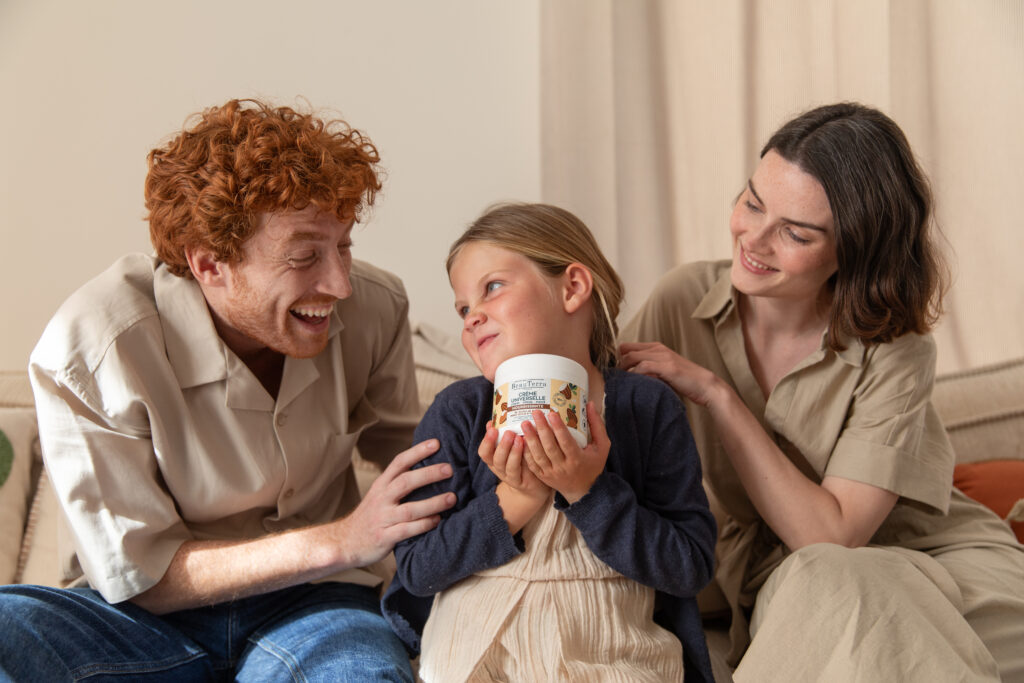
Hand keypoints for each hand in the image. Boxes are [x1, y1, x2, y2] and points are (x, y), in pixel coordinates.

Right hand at [335, 439, 454, 566]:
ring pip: (409, 509)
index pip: (399, 463)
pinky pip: (406, 530)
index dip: (417, 451)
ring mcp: (383, 518)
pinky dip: (423, 525)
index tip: (436, 443)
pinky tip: (437, 521)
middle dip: (428, 474)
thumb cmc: (372, 516)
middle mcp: (381, 499)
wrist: (345, 542)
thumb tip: (431, 467)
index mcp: (382, 485)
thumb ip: (399, 482)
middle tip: (449, 469)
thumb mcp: (380, 494)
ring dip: (432, 503)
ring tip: (451, 498)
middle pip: (405, 482)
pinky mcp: (384, 537)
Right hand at [478, 424, 549, 501]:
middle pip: (495, 459)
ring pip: (508, 466)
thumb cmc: (521, 460)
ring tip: (519, 439)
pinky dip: (523, 459)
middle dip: (502, 445)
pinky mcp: (521, 482)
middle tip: (509, 432)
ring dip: (513, 452)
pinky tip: (529, 448)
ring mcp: (509, 477)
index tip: (493, 429)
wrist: (533, 483)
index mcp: (493, 459)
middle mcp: (499, 469)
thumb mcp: (509, 448)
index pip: (484, 452)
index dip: (487, 441)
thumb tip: (491, 421)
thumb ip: (501, 436)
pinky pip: (521, 471)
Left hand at [521, 403, 608, 503]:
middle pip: (550, 447)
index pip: (566, 442)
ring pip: (539, 456)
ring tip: (525, 423)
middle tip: (535, 412)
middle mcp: (563, 467)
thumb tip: (590, 404)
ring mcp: (551, 473)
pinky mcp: (543, 477)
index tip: (552, 413)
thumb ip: (597, 425)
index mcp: (578, 459)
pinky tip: (521, 440)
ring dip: (531, 439)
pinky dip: (526, 453)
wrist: (584, 491)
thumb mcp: (602, 446)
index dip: (559, 428)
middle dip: (542, 429)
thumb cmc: (593, 465)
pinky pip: (532, 464)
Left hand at [619, 341, 720, 406]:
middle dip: (618, 364)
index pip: (628, 346)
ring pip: (632, 357)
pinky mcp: (668, 367)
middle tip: (618, 379)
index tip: (617, 372)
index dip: (619, 358)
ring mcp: (663, 357)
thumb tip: (631, 376)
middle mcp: (659, 349)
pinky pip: (643, 367)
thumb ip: (650, 369)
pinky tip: (637, 384)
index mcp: (657, 347)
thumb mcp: (665, 370)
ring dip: (624, 370)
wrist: (707, 385)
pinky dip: (636, 375)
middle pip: (625, 349)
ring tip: (624, 383)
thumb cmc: (686, 381)